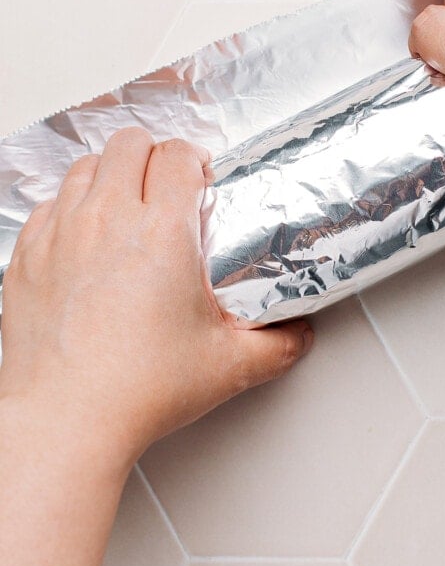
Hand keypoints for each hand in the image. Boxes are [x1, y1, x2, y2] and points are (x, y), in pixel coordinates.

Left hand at [0, 129, 312, 469]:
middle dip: (151, 154)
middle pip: (128, 143)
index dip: (193, 157)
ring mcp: (60, 235)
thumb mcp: (228, 367)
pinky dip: (68, 208)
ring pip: (83, 166)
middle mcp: (106, 220)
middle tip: (164, 183)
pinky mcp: (26, 257)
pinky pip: (47, 205)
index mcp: (160, 232)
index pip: (176, 154)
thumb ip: (277, 344)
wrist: (65, 421)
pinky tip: (83, 235)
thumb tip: (297, 334)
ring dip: (109, 175)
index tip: (199, 178)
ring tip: (124, 203)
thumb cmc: (135, 392)